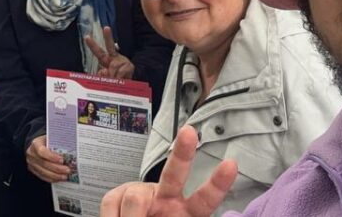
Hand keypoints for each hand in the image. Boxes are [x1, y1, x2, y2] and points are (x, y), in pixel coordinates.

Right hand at [26, 135, 70, 183]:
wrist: (37, 145)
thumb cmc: (47, 141)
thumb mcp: (51, 138)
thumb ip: (58, 142)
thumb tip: (72, 148)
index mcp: (36, 144)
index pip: (42, 151)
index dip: (52, 157)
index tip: (62, 160)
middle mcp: (32, 154)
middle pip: (44, 163)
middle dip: (57, 168)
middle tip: (68, 170)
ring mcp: (31, 163)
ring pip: (43, 172)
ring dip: (56, 176)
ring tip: (66, 176)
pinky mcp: (33, 170)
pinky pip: (43, 176)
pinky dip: (52, 179)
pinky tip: (59, 178)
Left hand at [85, 27, 134, 78]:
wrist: (131, 85)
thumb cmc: (116, 80)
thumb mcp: (106, 79)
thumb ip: (102, 76)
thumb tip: (104, 71)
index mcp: (106, 60)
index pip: (98, 52)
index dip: (92, 45)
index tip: (87, 37)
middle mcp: (114, 58)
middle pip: (110, 46)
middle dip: (108, 37)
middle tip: (106, 28)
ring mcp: (122, 61)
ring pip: (114, 66)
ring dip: (112, 76)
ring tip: (114, 81)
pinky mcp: (129, 66)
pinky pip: (121, 73)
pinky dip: (119, 79)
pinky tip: (121, 80)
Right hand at [100, 126, 237, 216]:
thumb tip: (140, 216)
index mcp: (184, 213)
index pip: (204, 199)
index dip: (217, 183)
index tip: (230, 165)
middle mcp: (165, 199)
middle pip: (175, 173)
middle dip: (183, 152)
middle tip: (189, 133)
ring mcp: (141, 195)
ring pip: (135, 198)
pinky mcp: (115, 196)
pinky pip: (111, 204)